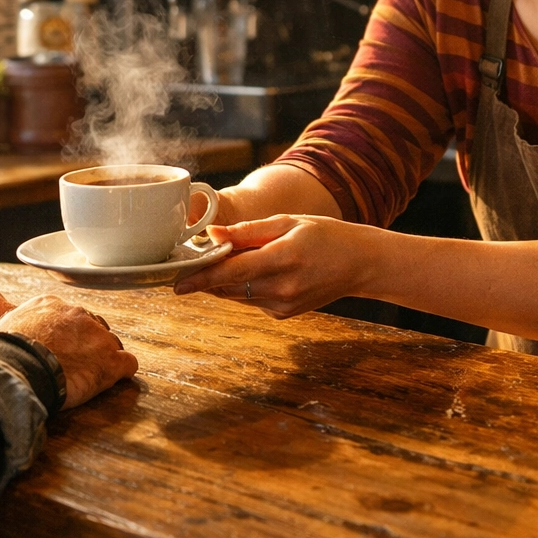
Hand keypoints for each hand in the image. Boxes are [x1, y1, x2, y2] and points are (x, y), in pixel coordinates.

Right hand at [0, 295, 138, 407]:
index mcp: (52, 305)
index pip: (71, 316)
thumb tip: (10, 337)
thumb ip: (19, 326)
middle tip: (76, 364)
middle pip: (93, 328)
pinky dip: (122, 373)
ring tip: (90, 376)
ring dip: (104, 359)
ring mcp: (97, 336)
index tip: (62, 348)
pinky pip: (128, 364)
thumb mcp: (6, 327)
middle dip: (88, 344)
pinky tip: (112, 381)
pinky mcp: (110, 361)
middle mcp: (78, 314)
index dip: (69, 335)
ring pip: (112, 344)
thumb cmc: (4, 353)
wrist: (17, 368)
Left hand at [171, 215, 381, 317]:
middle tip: (187, 265)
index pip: (231, 272)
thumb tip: (213, 234)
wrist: (360, 264)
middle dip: (205, 278)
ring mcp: (282, 305)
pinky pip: (251, 300)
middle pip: (228, 287)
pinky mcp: (283, 314)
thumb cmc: (324, 235)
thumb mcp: (287, 222)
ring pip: (236, 296)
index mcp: (283, 259)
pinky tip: (255, 271)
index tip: (177, 283)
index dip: (201, 278)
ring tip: (217, 263)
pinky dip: (243, 287)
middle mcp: (281, 288)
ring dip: (222, 283)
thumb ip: (247, 232)